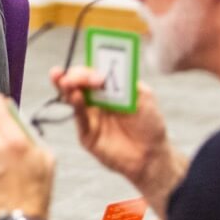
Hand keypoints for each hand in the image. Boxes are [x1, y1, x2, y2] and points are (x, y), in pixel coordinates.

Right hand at [52, 66, 184, 216]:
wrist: (152, 154)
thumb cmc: (149, 124)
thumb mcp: (144, 96)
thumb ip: (128, 82)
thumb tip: (110, 68)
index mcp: (108, 88)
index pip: (93, 72)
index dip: (90, 66)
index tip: (94, 64)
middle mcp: (96, 100)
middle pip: (77, 82)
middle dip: (74, 75)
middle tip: (76, 75)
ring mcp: (90, 116)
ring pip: (72, 98)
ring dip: (67, 87)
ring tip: (66, 81)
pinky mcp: (87, 134)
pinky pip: (79, 118)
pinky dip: (76, 106)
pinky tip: (76, 96)